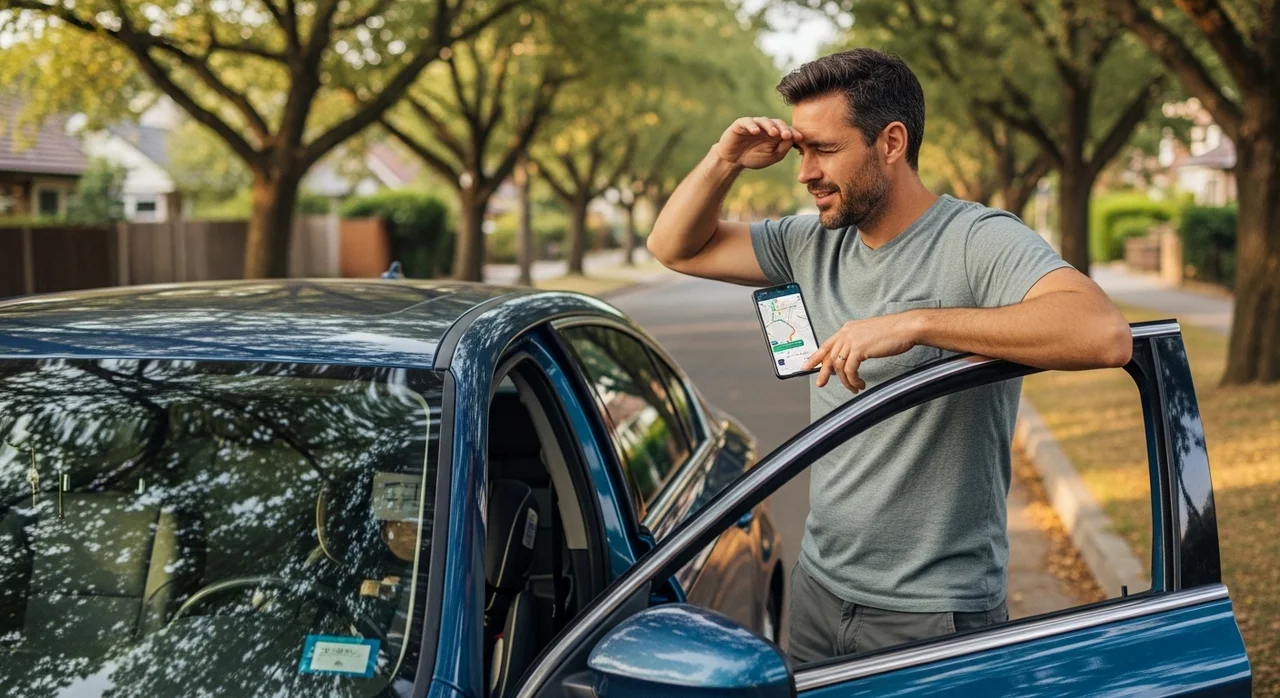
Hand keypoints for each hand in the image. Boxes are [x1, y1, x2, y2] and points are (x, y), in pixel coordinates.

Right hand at [714, 117, 802, 169]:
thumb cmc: (753, 157)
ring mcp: (753, 124)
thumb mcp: (772, 156)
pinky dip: (752, 126)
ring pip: (764, 121)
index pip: (786, 130)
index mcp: (775, 133)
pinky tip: (756, 132)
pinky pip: (747, 122)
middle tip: (788, 135)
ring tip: (774, 133)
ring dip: (770, 126)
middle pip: (777, 123)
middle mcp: (765, 126)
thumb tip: (792, 138)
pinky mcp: (741, 124)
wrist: (733, 161)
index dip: (793, 133)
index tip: (799, 139)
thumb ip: (783, 148)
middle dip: (783, 129)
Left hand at [802, 313, 922, 391]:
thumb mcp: (869, 336)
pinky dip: (853, 380)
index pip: (826, 344)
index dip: (816, 357)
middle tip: (820, 384)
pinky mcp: (859, 348)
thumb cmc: (893, 332)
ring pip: (839, 366)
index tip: (807, 366)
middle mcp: (847, 333)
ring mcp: (852, 340)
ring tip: (853, 388)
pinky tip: (860, 384)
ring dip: (845, 380)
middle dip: (824, 372)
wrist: (906, 327)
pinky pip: (850, 370)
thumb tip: (849, 358)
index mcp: (848, 329)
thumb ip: (857, 344)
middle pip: (829, 356)